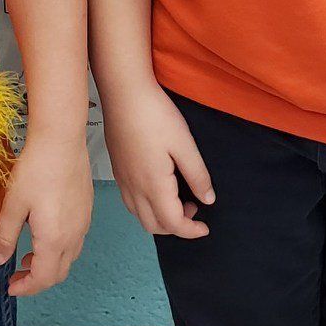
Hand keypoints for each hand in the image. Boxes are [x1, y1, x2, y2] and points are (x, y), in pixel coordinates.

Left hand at [0, 130, 93, 296]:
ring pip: (69, 258)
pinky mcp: (86, 210)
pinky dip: (59, 249)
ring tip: (28, 256)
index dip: (26, 288)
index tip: (11, 286)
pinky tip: (44, 234)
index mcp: (54, 239)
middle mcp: (74, 236)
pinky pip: (75, 241)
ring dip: (49, 265)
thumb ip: (5, 235)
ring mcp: (83, 223)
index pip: (43, 278)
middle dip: (38, 280)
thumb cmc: (38, 168)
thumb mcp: (13, 204)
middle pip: (59, 273)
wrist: (61, 141)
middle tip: (17, 275)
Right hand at [103, 81, 214, 238]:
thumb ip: (197, 176)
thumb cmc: (155, 115)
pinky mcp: (118, 171)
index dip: (191, 231)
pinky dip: (147, 207)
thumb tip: (207, 200)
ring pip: (140, 216)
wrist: (123, 94)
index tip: (205, 227)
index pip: (172, 223)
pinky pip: (131, 202)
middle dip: (176, 227)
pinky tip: (159, 188)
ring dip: (161, 218)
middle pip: (154, 226)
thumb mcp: (184, 144)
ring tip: (179, 198)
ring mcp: (123, 180)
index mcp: (153, 185)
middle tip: (193, 208)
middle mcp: (134, 188)